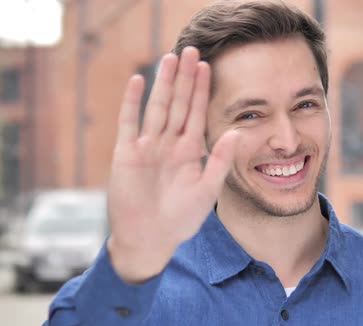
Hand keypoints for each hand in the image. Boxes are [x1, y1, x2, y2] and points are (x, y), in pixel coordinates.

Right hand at [107, 47, 237, 282]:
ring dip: (163, 83)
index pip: (196, 113)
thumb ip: (220, 160)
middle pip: (177, 103)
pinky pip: (129, 122)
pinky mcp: (127, 154)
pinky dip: (133, 102)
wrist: (150, 238)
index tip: (208, 66)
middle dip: (184, 78)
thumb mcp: (207, 189)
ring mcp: (147, 146)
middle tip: (190, 49)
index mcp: (189, 151)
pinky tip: (139, 80)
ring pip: (156, 107)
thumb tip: (236, 132)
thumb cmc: (180, 219)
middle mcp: (169, 144)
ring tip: (170, 57)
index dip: (201, 90)